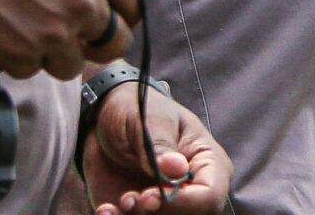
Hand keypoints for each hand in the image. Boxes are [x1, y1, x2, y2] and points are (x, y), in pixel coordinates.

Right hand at [0, 0, 137, 80]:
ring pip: (70, 65)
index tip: (105, 24)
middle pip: (114, 45)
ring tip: (21, 27)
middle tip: (68, 38)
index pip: (133, 8)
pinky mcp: (23, 54)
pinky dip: (15, 58)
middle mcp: (84, 3)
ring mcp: (55, 32)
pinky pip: (30, 70)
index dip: (119, 18)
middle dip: (92, 44)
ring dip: (50, 55)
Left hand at [84, 79, 231, 213]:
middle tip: (132, 199)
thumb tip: (177, 170)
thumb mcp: (149, 120)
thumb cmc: (138, 109)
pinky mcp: (140, 212)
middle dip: (158, 214)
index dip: (184, 203)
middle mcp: (191, 189)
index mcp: (207, 162)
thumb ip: (161, 147)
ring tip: (120, 200)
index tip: (154, 195)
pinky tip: (106, 209)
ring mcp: (167, 203)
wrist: (105, 115)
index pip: (210, 195)